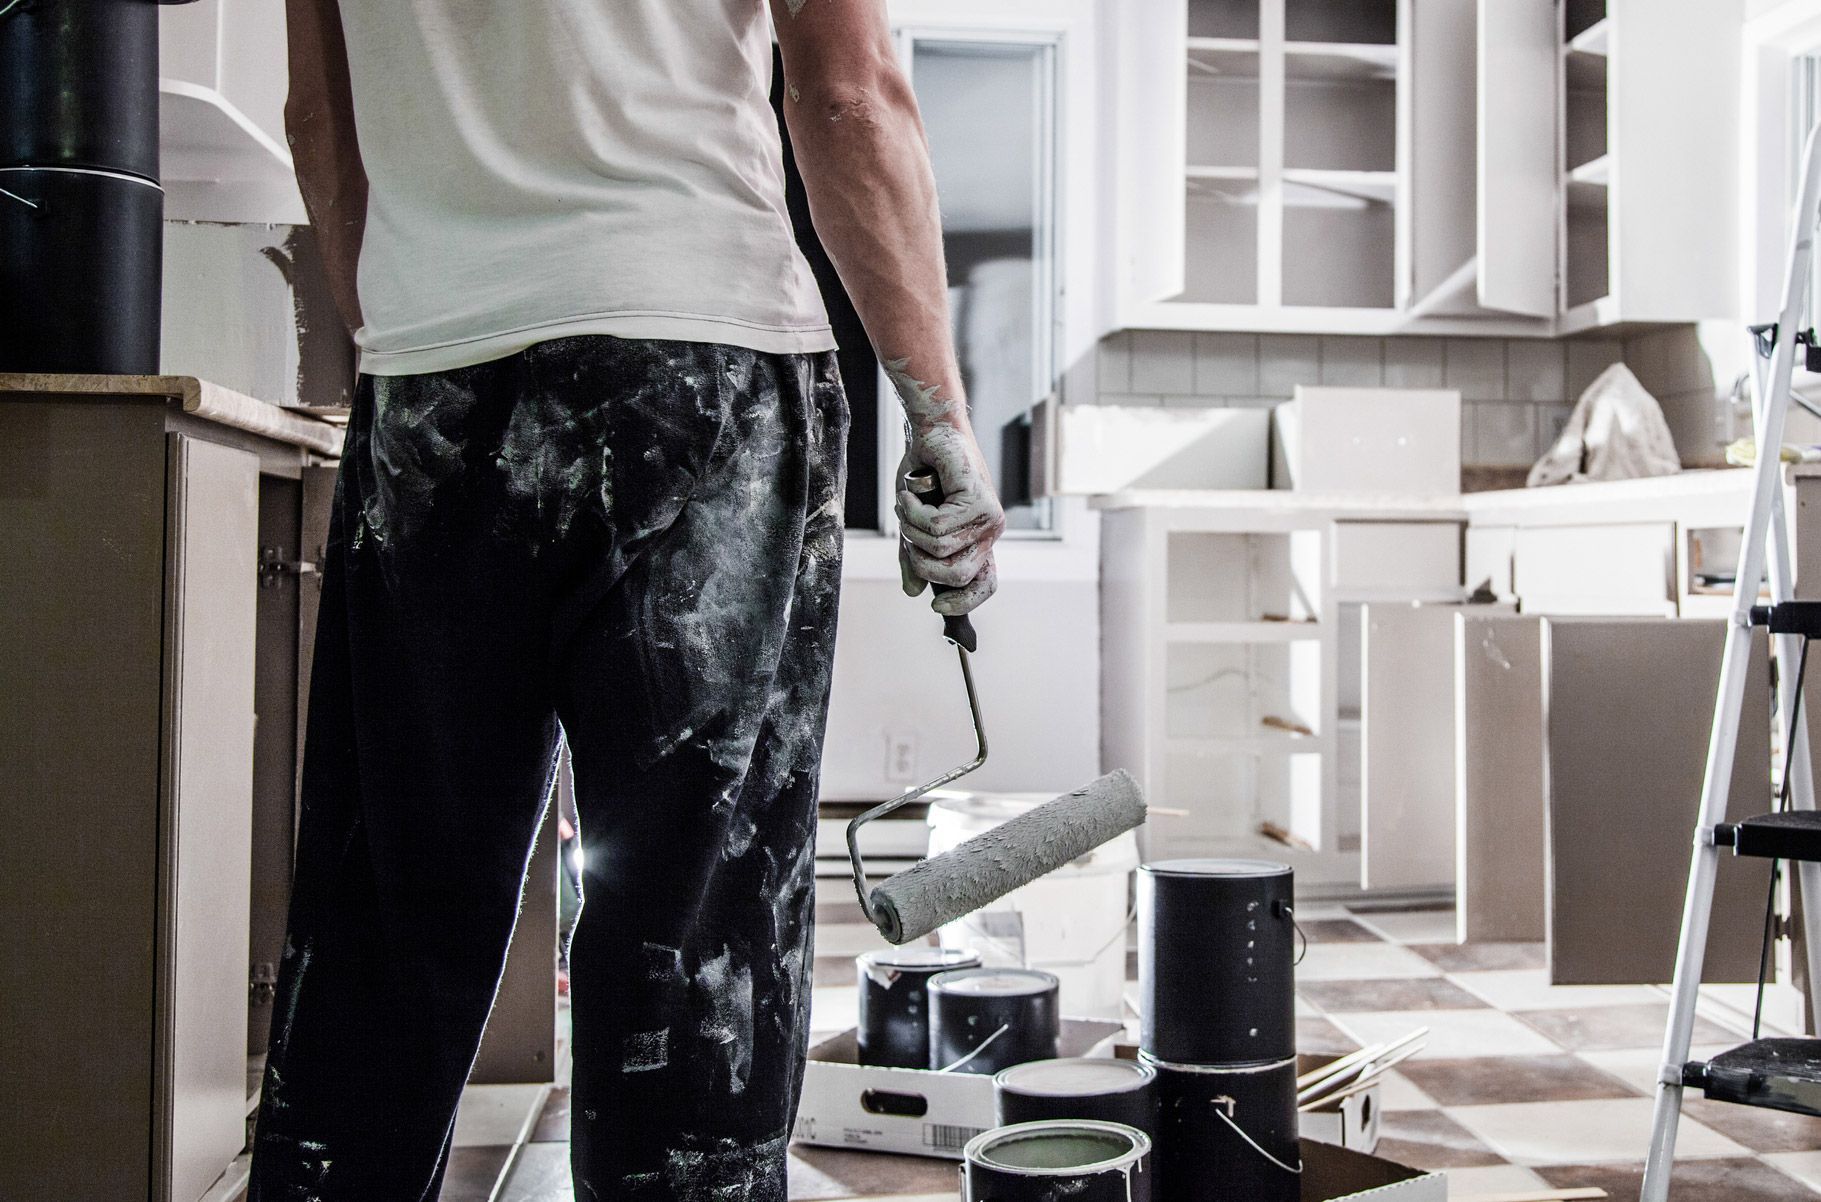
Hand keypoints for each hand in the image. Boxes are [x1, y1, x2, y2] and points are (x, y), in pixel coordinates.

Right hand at [896, 421, 1004, 615]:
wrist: (931, 433)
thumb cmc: (924, 478)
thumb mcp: (915, 525)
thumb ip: (915, 557)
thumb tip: (914, 593)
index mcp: (979, 541)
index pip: (985, 585)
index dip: (964, 603)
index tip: (937, 608)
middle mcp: (989, 532)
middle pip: (957, 575)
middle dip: (922, 562)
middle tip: (907, 536)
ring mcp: (988, 516)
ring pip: (940, 548)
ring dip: (911, 529)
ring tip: (907, 504)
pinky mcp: (978, 499)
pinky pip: (936, 525)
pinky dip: (913, 511)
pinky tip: (910, 494)